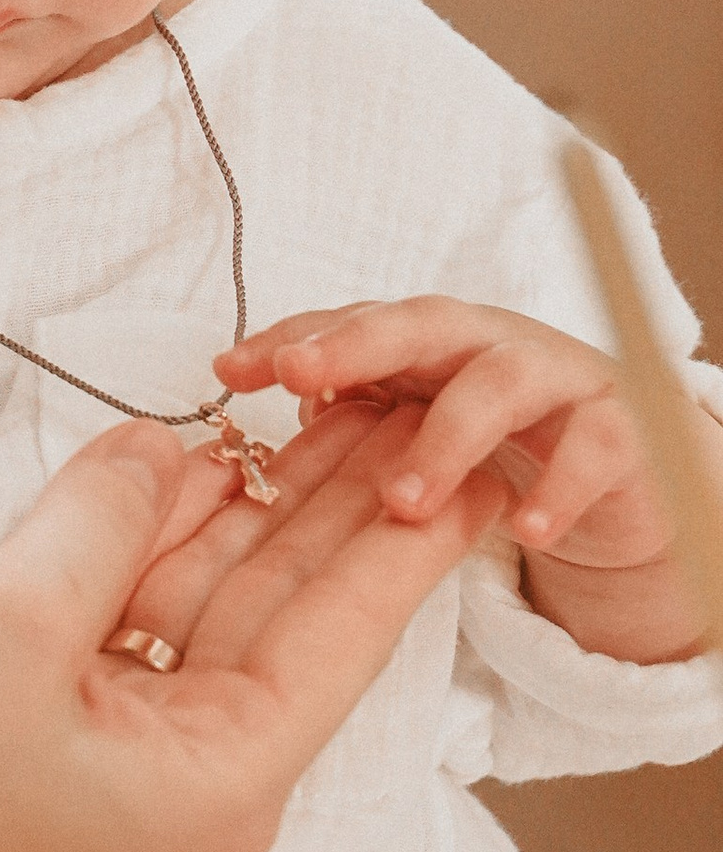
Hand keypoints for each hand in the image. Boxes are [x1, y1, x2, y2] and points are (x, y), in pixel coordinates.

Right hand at [0, 397, 508, 851]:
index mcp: (219, 770)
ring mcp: (115, 758)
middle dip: (328, 496)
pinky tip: (174, 465)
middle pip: (284, 608)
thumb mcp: (7, 618)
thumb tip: (164, 448)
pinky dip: (141, 545)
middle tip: (381, 392)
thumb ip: (104, 518)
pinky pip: (123, 624)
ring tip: (296, 404)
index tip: (466, 454)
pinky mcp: (43, 737)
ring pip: (198, 605)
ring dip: (230, 506)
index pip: (344, 623)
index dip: (404, 524)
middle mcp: (190, 773)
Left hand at [218, 297, 720, 662]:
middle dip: (356, 345)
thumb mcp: (416, 428)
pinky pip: (596, 449)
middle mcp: (488, 344)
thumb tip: (272, 420)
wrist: (622, 474)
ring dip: (447, 438)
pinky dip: (562, 487)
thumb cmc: (496, 444)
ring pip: (502, 382)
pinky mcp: (622, 431)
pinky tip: (527, 528)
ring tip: (401, 501)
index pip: (351, 326)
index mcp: (428, 343)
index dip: (291, 340)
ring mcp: (560, 379)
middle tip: (299, 376)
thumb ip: (354, 416)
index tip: (228, 369)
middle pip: (421, 323)